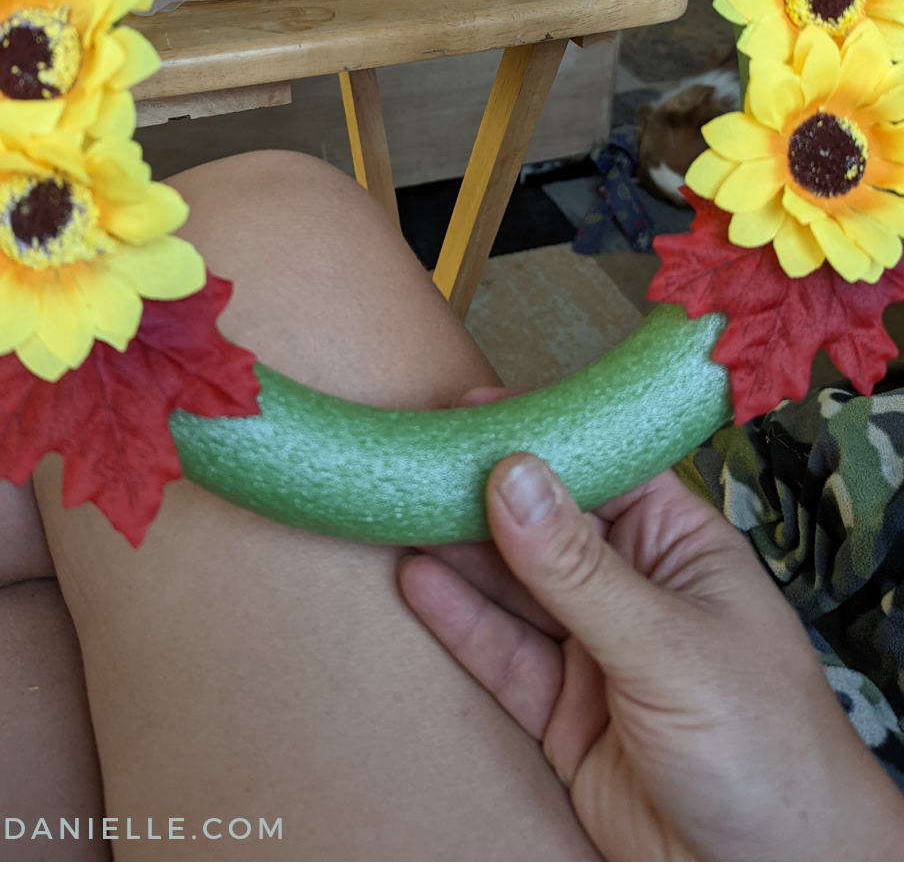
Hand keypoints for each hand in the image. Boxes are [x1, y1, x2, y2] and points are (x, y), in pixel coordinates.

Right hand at [399, 396, 903, 860]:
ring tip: (399, 511)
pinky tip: (418, 580)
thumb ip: (580, 570)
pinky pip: (502, 654)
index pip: (602, 470)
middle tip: (416, 462)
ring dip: (459, 552)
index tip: (471, 411)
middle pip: (546, 525)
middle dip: (483, 494)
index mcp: (680, 547)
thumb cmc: (764, 750)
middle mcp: (633, 588)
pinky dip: (459, 620)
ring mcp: (595, 650)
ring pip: (514, 587)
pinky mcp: (563, 713)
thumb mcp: (668, 647)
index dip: (539, 437)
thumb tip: (514, 478)